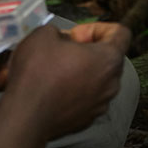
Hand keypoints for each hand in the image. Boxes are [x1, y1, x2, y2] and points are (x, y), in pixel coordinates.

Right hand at [5, 21, 130, 138]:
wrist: (25, 116)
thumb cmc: (37, 74)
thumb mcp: (44, 34)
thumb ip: (61, 31)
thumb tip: (62, 40)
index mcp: (109, 59)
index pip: (121, 33)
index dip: (96, 28)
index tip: (76, 36)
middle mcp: (112, 84)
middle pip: (108, 57)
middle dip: (87, 49)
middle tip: (62, 50)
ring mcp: (100, 105)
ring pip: (97, 78)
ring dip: (80, 70)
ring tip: (54, 70)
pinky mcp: (87, 119)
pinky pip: (86, 97)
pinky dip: (74, 90)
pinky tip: (52, 89)